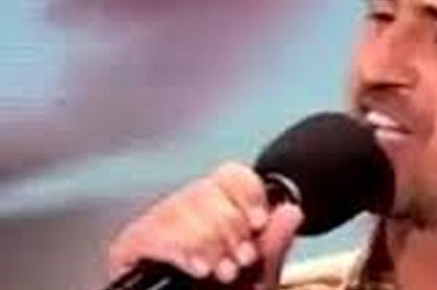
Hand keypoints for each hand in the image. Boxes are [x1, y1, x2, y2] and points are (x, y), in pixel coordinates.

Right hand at [108, 161, 303, 288]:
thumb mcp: (257, 277)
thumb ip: (273, 246)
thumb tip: (291, 210)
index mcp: (218, 214)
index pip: (229, 175)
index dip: (246, 192)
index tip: (259, 221)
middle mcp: (185, 215)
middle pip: (203, 189)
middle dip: (228, 225)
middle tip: (241, 260)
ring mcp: (155, 230)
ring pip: (176, 208)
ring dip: (206, 240)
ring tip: (222, 270)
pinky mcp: (128, 249)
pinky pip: (147, 232)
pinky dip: (177, 248)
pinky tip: (197, 267)